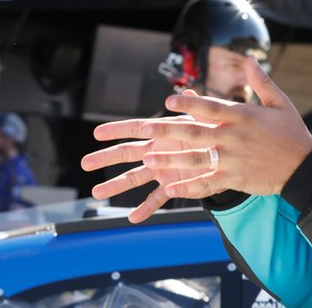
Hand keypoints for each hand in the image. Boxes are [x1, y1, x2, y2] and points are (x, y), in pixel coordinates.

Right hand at [81, 104, 217, 223]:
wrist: (226, 155)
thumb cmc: (212, 132)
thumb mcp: (204, 118)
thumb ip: (194, 108)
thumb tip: (188, 93)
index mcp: (161, 133)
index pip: (134, 128)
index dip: (116, 130)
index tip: (96, 133)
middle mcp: (157, 151)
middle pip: (126, 154)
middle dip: (105, 157)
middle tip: (85, 163)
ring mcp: (162, 169)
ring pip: (134, 177)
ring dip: (116, 185)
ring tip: (96, 193)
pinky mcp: (172, 185)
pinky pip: (156, 198)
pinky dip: (145, 208)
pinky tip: (133, 218)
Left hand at [153, 58, 311, 198]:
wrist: (307, 169)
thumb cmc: (292, 133)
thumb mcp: (280, 103)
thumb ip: (261, 82)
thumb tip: (250, 59)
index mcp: (243, 116)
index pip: (211, 106)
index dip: (189, 102)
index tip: (169, 100)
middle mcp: (234, 137)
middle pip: (195, 132)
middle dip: (168, 130)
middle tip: (145, 128)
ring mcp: (234, 160)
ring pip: (197, 158)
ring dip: (171, 159)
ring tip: (149, 159)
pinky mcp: (236, 180)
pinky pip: (208, 183)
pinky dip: (188, 186)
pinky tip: (170, 188)